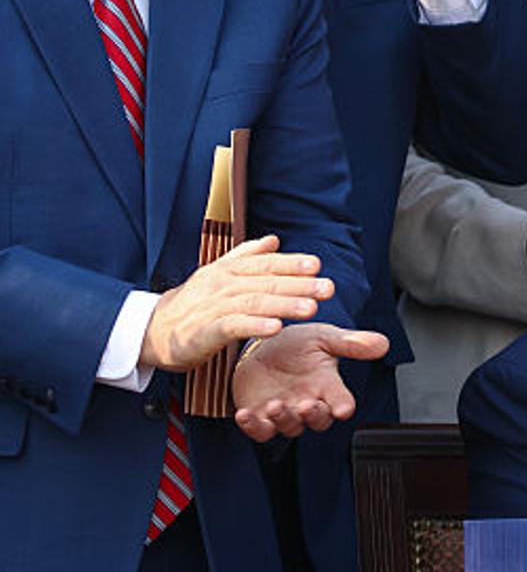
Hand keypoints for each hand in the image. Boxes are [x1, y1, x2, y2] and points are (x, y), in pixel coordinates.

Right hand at [140, 235, 332, 369]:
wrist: (153, 330)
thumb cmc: (193, 302)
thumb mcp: (218, 273)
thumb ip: (247, 256)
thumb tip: (274, 240)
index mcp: (228, 270)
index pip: (264, 264)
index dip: (290, 263)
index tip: (316, 265)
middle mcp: (222, 284)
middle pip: (265, 283)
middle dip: (299, 285)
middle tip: (327, 287)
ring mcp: (212, 307)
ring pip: (253, 303)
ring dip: (284, 305)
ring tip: (310, 308)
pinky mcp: (204, 331)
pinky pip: (232, 327)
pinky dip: (254, 326)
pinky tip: (276, 328)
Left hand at [232, 322, 388, 440]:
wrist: (261, 347)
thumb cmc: (296, 345)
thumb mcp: (323, 337)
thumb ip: (350, 343)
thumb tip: (382, 343)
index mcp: (328, 386)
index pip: (342, 402)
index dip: (343, 407)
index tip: (343, 409)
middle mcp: (309, 403)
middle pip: (318, 420)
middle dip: (314, 415)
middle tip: (307, 405)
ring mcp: (285, 412)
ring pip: (289, 427)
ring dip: (283, 419)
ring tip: (275, 404)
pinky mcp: (260, 417)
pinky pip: (259, 430)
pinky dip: (252, 425)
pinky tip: (245, 414)